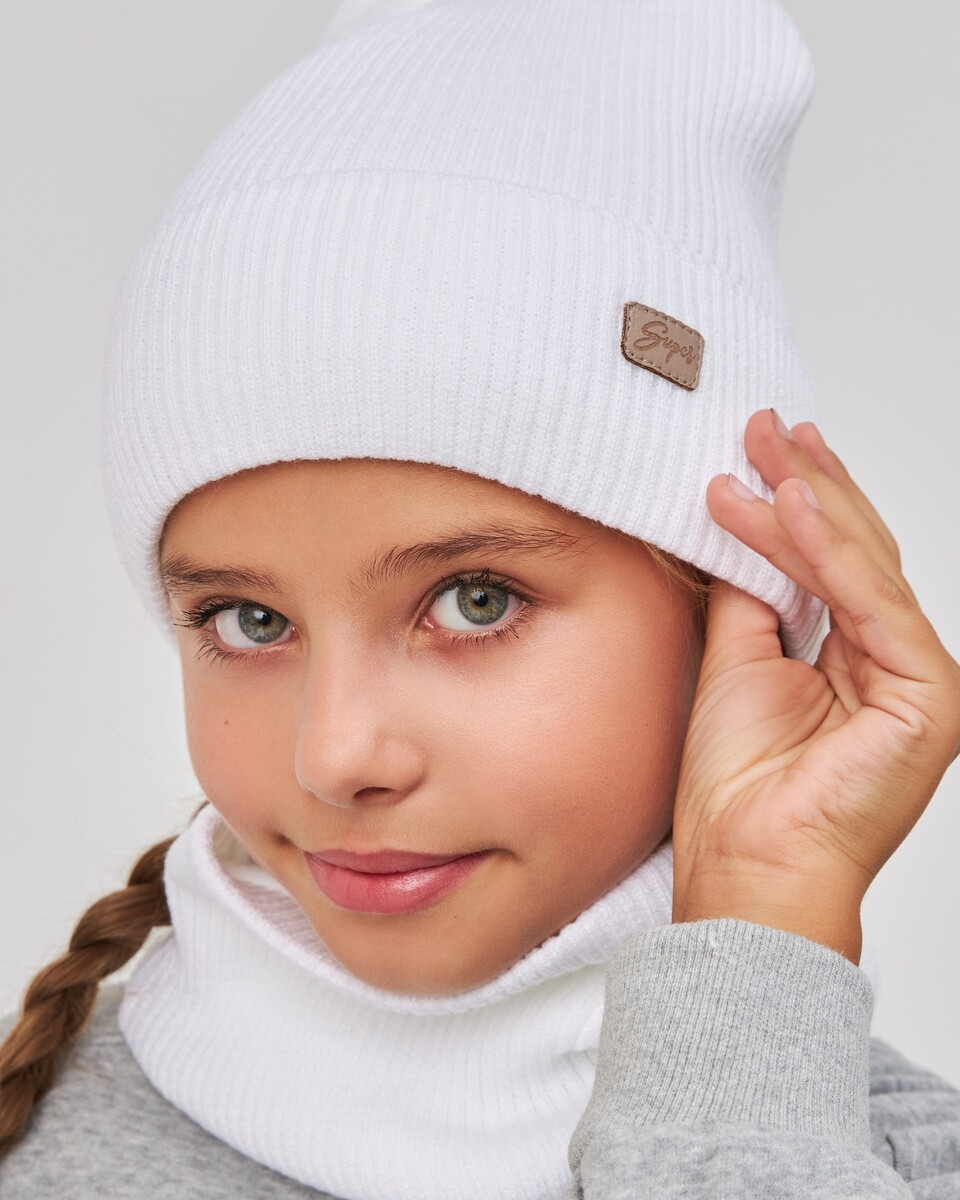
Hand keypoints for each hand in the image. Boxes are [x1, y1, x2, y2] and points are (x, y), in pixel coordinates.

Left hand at [671, 408, 959, 962]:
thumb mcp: (735, 660)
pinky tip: (791, 500)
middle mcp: (894, 664)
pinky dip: (830, 551)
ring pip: (866, 568)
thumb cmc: (737, 786)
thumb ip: (752, 594)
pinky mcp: (927, 699)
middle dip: (809, 483)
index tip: (760, 449)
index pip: (833, 562)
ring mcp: (918, 682)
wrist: (744, 867)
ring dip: (813, 502)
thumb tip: (743, 523)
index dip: (800, 500)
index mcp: (855, 659)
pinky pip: (870, 605)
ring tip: (765, 448)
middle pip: (858, 553)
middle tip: (763, 427)